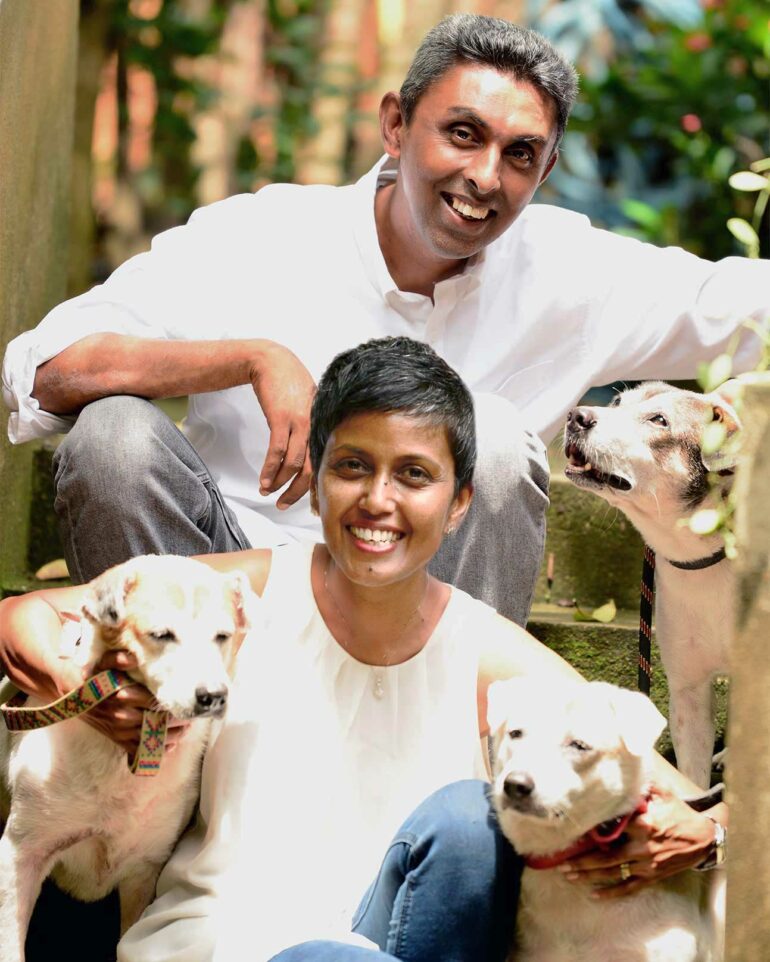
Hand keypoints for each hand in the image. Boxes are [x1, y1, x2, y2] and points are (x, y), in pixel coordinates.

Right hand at [84, 650, 190, 757]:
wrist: (74, 694)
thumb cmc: (94, 675)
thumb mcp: (103, 662)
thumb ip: (117, 658)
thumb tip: (132, 657)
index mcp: (121, 696)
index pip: (155, 704)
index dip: (173, 706)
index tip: (186, 703)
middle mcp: (121, 716)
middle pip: (157, 722)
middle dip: (177, 722)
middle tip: (192, 717)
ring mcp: (120, 731)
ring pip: (152, 738)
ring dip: (172, 736)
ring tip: (185, 729)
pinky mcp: (118, 740)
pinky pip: (140, 751)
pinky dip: (157, 750)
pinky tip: (170, 745)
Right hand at [249, 341, 315, 508]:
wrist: (271, 361)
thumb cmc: (288, 384)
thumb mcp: (306, 406)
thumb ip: (308, 428)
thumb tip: (305, 453)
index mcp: (322, 425)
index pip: (321, 462)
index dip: (312, 484)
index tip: (303, 499)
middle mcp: (315, 426)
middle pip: (310, 468)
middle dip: (296, 491)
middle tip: (283, 504)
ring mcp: (300, 422)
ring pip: (293, 463)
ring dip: (279, 482)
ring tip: (267, 491)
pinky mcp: (282, 418)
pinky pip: (277, 451)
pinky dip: (270, 469)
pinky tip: (264, 480)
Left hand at [556, 786, 717, 898]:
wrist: (703, 838)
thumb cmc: (679, 813)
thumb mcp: (663, 793)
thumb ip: (643, 783)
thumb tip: (626, 766)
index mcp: (643, 824)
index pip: (612, 827)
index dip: (592, 830)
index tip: (572, 831)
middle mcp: (642, 847)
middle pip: (606, 857)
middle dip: (582, 861)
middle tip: (562, 863)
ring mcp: (646, 865)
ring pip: (613, 874)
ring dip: (590, 877)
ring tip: (570, 876)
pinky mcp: (651, 877)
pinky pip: (629, 888)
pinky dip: (612, 893)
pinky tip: (595, 895)